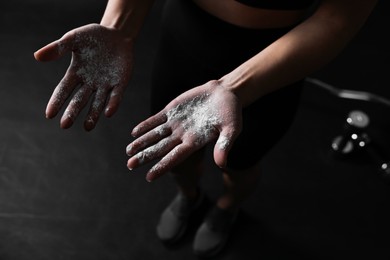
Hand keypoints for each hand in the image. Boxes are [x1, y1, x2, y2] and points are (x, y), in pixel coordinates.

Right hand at [34, 23, 132, 130]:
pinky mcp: (120, 83)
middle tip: (65, 125)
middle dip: (72, 112)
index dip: (57, 102)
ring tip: (88, 127)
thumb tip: (37, 56)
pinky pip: (116, 95)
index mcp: (75, 74)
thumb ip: (58, 48)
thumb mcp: (74, 39)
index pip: (63, 90)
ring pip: (98, 103)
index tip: (49, 115)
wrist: (116, 34)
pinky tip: (108, 113)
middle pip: (79, 100)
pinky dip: (112, 104)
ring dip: (93, 115)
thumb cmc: (92, 37)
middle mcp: (89, 83)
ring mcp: (105, 85)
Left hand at [126, 80, 242, 181]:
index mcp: (195, 142)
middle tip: (129, 165)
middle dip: (145, 156)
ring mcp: (176, 123)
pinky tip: (134, 132)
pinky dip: (146, 125)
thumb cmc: (232, 113)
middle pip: (160, 148)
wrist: (226, 94)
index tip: (149, 177)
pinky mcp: (173, 110)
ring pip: (155, 135)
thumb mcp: (232, 129)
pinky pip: (157, 119)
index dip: (162, 167)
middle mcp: (183, 135)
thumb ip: (225, 145)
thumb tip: (221, 164)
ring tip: (128, 151)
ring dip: (142, 142)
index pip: (175, 157)